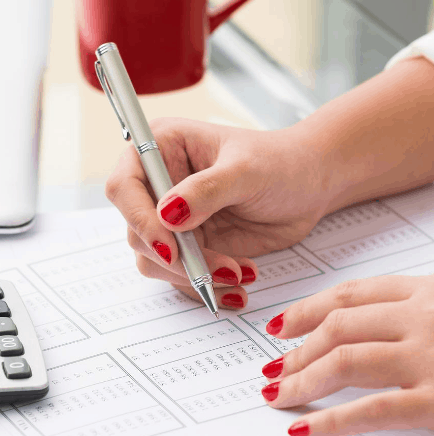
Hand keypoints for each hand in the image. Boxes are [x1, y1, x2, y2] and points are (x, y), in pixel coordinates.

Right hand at [106, 118, 328, 308]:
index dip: (138, 218)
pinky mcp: (187, 246)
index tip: (169, 246)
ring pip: (155, 261)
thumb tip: (167, 214)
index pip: (124, 186)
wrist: (310, 186)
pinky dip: (207, 287)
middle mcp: (157, 185)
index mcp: (160, 148)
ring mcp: (170, 219)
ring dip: (195, 276)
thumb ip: (207, 190)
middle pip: (136, 231)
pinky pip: (180, 276)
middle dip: (176, 258)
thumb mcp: (247, 170)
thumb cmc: (281, 162)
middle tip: (221, 268)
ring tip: (239, 272)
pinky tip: (240, 282)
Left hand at [259, 275, 433, 435]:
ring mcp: (429, 357)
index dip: (306, 311)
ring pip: (344, 361)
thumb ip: (414, 318)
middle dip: (298, 352)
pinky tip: (304, 429)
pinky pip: (373, 410)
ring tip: (279, 396)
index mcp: (427, 293)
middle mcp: (423, 317)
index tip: (280, 326)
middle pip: (339, 327)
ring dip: (302, 381)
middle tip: (274, 370)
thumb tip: (367, 332)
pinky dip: (332, 421)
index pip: (350, 296)